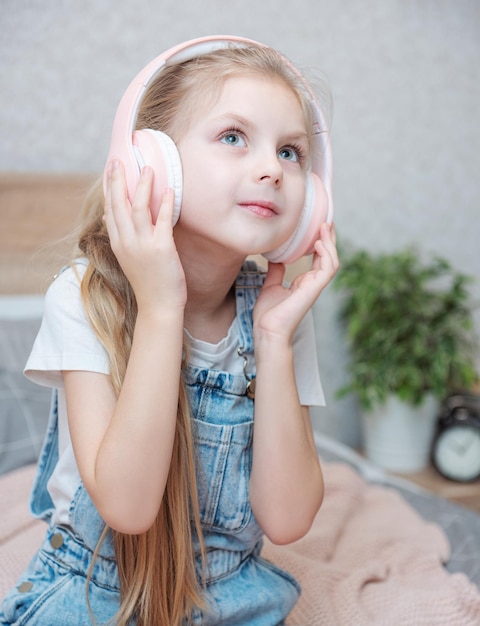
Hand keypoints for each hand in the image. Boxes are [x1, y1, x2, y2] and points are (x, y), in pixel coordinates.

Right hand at [103, 161, 186, 311]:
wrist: (158, 307)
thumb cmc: (148, 283)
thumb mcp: (129, 258)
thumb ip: (122, 237)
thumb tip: (112, 216)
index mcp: (118, 243)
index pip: (110, 209)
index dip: (110, 187)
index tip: (111, 169)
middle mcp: (126, 242)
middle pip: (119, 204)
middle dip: (118, 180)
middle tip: (120, 159)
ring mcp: (143, 245)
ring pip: (138, 208)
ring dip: (142, 186)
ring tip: (148, 169)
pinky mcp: (161, 248)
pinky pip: (162, 220)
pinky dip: (165, 203)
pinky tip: (169, 189)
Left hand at [253, 223, 337, 342]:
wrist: (267, 330)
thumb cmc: (268, 314)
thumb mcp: (271, 285)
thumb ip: (277, 271)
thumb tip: (276, 257)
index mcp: (304, 282)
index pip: (318, 258)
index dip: (320, 242)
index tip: (317, 226)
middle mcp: (312, 283)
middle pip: (328, 256)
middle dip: (329, 238)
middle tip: (326, 221)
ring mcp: (315, 287)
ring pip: (332, 261)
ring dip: (330, 243)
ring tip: (325, 226)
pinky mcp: (314, 290)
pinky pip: (327, 269)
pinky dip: (326, 254)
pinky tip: (318, 242)